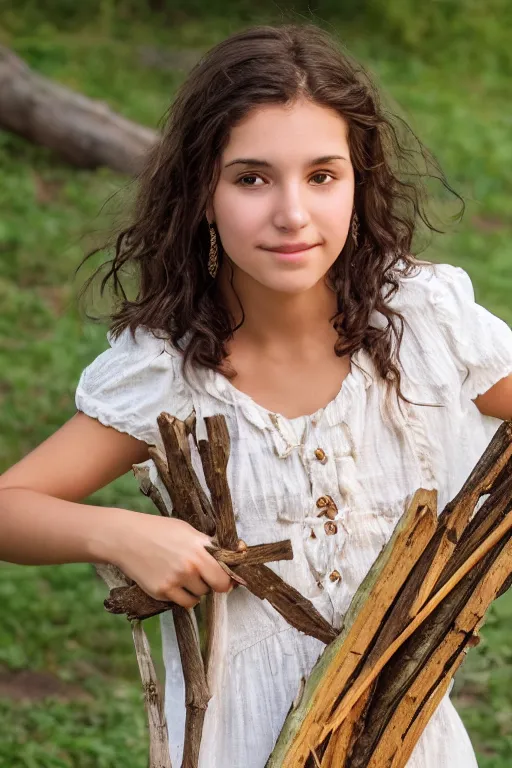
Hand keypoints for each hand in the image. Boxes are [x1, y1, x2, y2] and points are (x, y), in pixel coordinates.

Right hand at [108, 510, 233, 607]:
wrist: (126, 538)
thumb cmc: (158, 530)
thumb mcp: (187, 530)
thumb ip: (208, 545)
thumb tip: (239, 551)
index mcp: (199, 547)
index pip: (225, 573)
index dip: (228, 578)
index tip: (229, 580)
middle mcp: (190, 565)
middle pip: (215, 587)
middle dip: (213, 584)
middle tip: (203, 576)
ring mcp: (175, 580)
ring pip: (199, 596)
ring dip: (195, 590)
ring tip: (181, 574)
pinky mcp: (162, 592)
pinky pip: (182, 603)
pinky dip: (181, 596)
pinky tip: (172, 581)